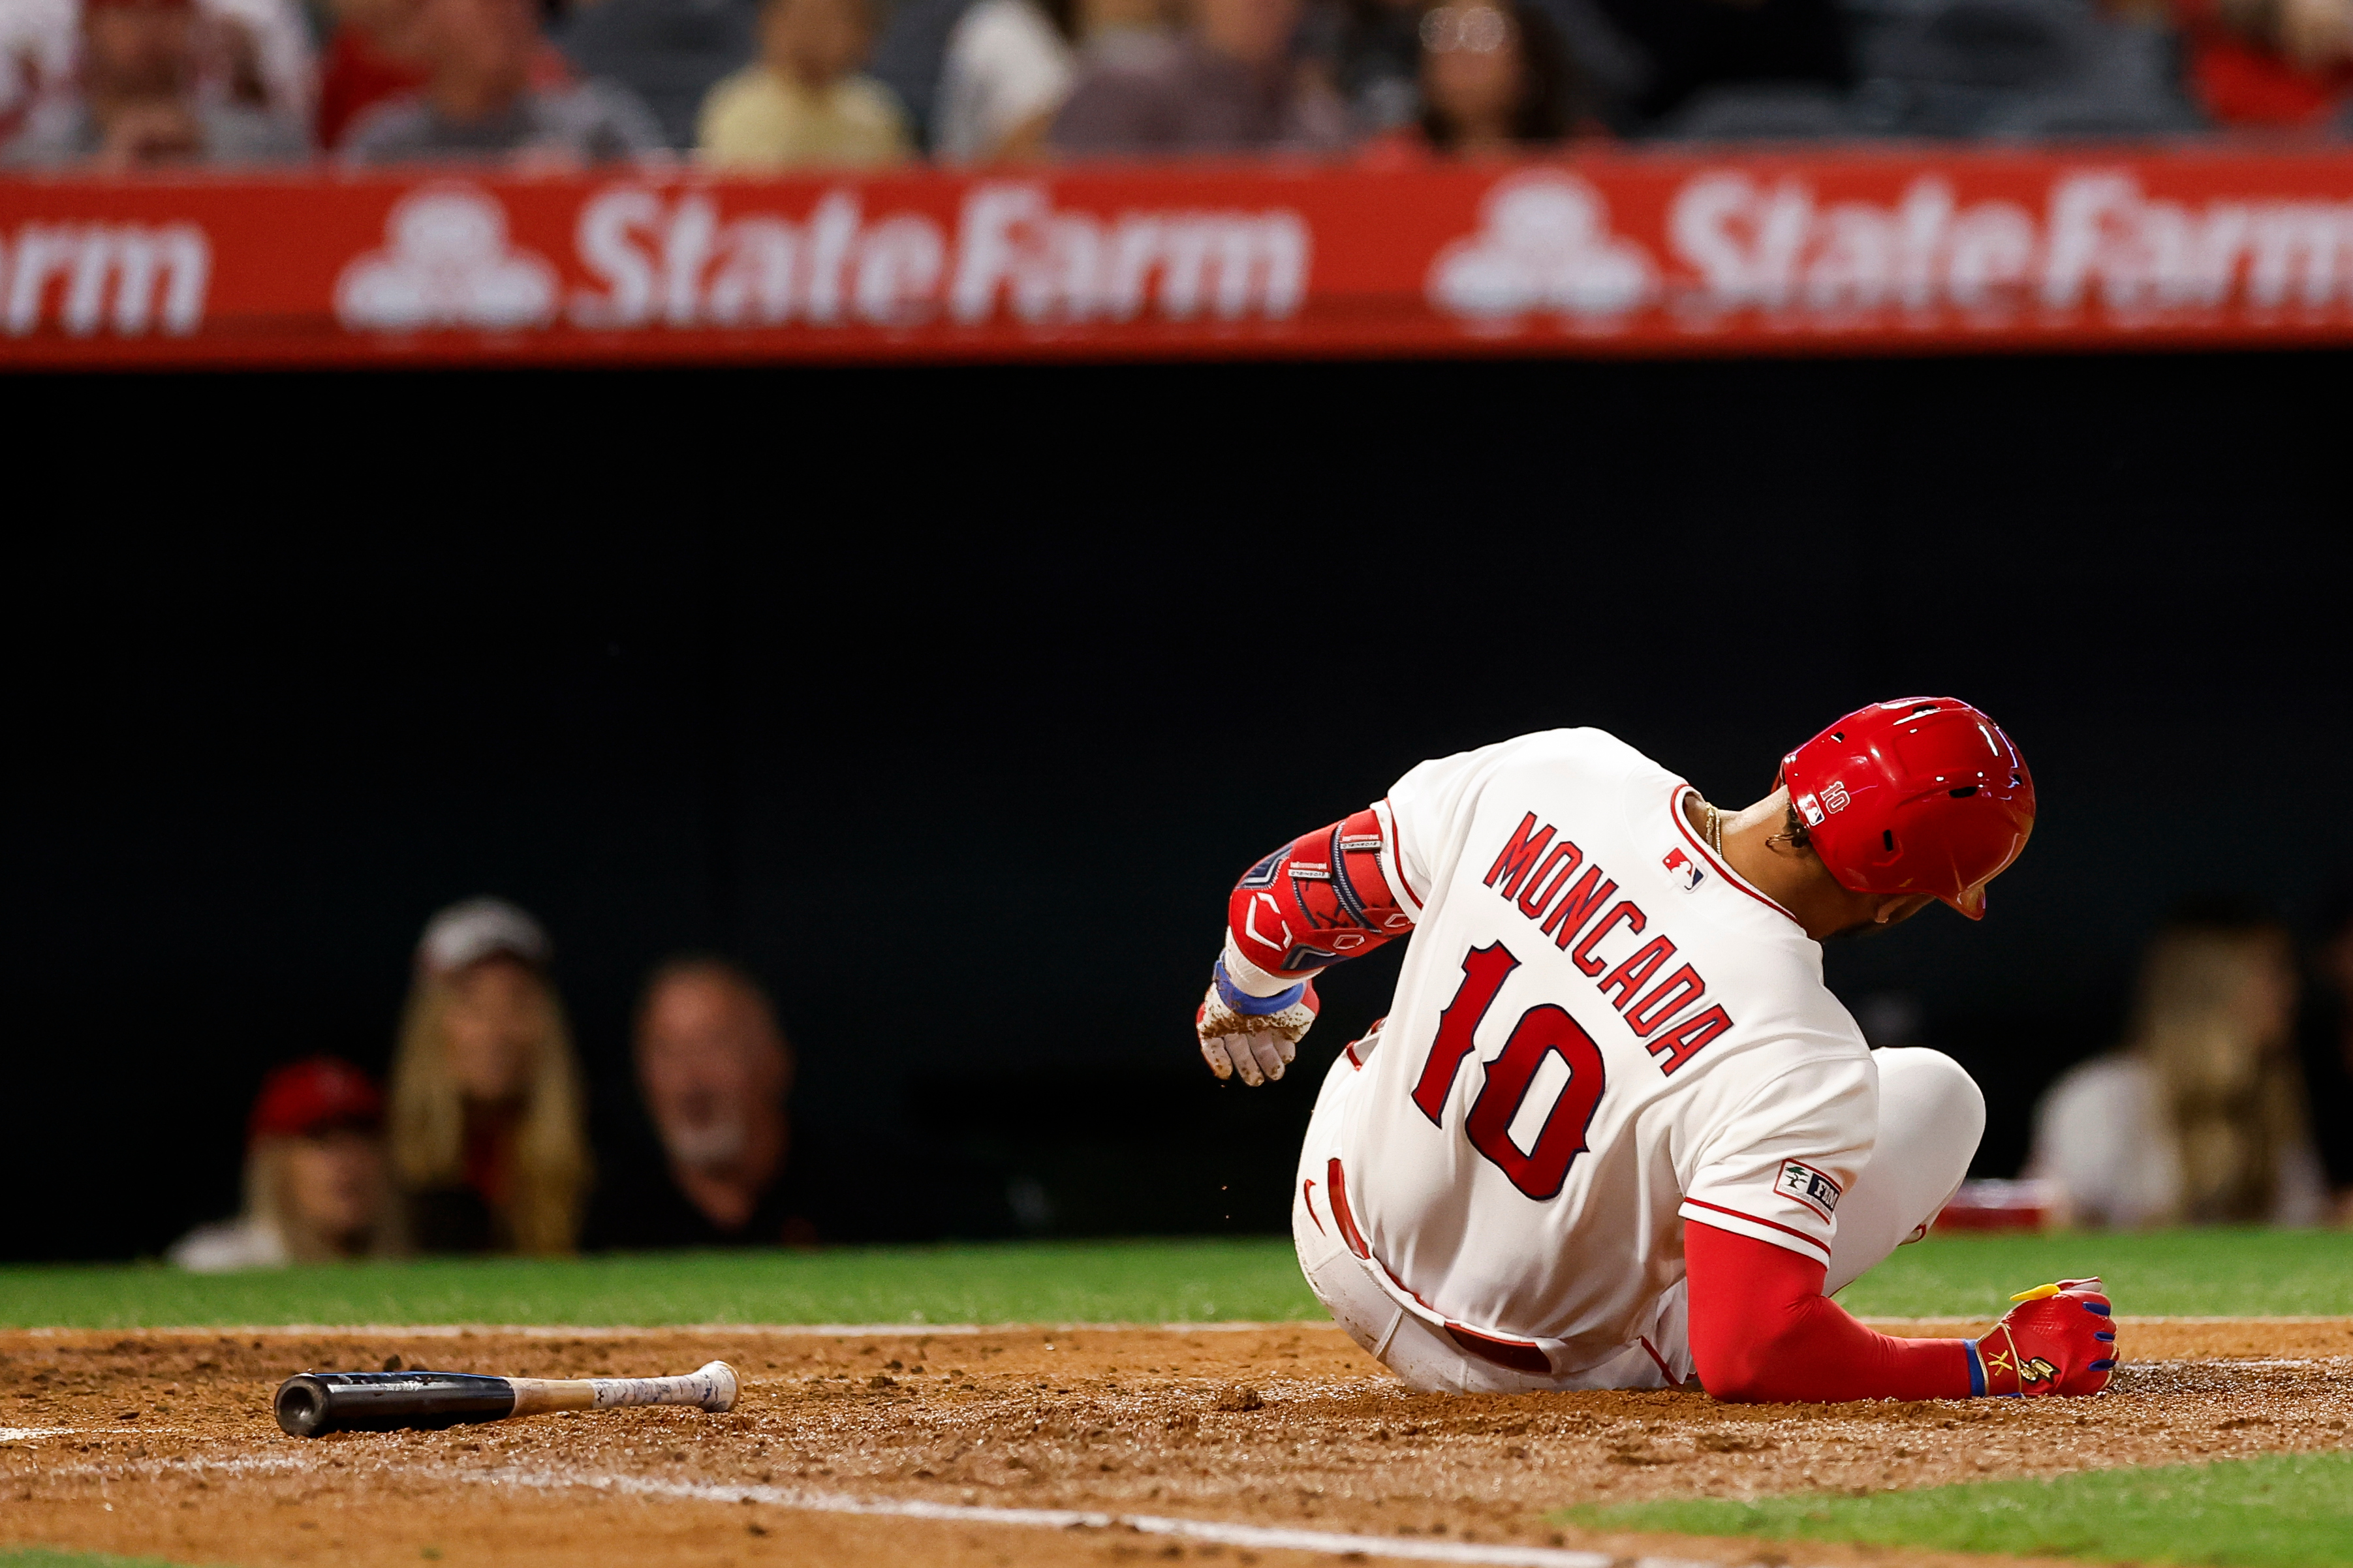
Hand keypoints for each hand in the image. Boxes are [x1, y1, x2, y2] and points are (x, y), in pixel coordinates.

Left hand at [1196, 958, 1317, 1085]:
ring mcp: (1232, 1015)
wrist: (1257, 981)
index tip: (1286, 1059)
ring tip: (1257, 1080)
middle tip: (1273, 1074)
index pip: (1275, 1028)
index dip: (1281, 1047)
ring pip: (1237, 1044)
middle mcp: (1252, 1009)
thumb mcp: (1301, 1012)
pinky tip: (1225, 1072)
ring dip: (1246, 1063)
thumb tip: (1295, 1036)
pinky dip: (1217, 1057)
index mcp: (1272, 1004)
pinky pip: (1211, 1042)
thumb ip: (1298, 1027)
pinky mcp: (1214, 1020)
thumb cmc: (1281, 992)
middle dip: (1266, 1059)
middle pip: (1256, 1039)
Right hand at [1973, 1278, 2114, 1396]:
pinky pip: (2105, 1371)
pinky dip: (2094, 1370)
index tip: (2080, 1316)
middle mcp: (2086, 1327)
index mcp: (2073, 1305)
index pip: (2101, 1303)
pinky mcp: (2092, 1377)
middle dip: (2093, 1329)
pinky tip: (2076, 1367)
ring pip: (2109, 1348)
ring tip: (2072, 1353)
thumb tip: (2099, 1283)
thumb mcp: (2040, 1300)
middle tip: (2072, 1336)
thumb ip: (2072, 1288)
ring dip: (2095, 1349)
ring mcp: (2092, 1354)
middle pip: (2107, 1325)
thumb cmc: (2020, 1328)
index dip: (2091, 1309)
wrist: (2007, 1363)